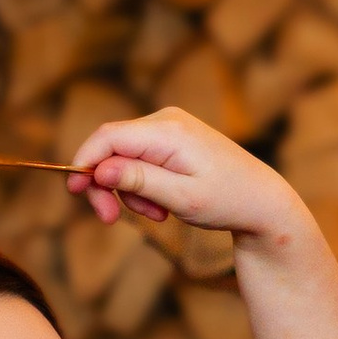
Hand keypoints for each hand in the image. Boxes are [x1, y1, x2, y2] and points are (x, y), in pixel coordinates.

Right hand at [67, 106, 309, 245]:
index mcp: (169, 131)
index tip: (73, 193)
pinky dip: (143, 185)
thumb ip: (138, 181)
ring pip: (124, 156)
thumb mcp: (181, 198)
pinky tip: (163, 205)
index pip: (107, 137)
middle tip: (108, 218)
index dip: (83, 162)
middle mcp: (167, 120)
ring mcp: (171, 126)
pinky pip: (141, 158)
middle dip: (105, 184)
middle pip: (111, 146)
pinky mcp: (173, 138)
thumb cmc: (228, 201)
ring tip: (157, 215)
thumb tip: (98, 170)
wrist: (263, 201)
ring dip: (129, 190)